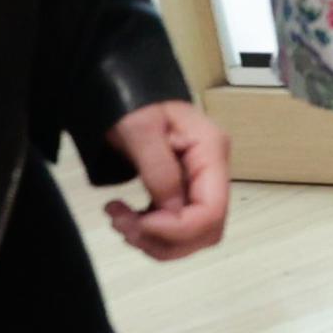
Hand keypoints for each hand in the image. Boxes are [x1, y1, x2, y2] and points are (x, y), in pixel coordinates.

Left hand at [101, 99, 231, 261]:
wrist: (126, 92)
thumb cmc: (133, 105)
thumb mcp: (141, 130)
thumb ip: (159, 171)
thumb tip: (172, 213)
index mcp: (211, 152)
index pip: (212, 211)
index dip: (178, 229)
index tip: (139, 224)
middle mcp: (213, 172)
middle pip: (207, 230)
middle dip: (164, 239)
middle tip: (122, 223)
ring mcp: (200, 184)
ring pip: (191, 237)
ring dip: (153, 240)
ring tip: (119, 218)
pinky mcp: (183, 192)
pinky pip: (175, 228)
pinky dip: (149, 234)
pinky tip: (125, 216)